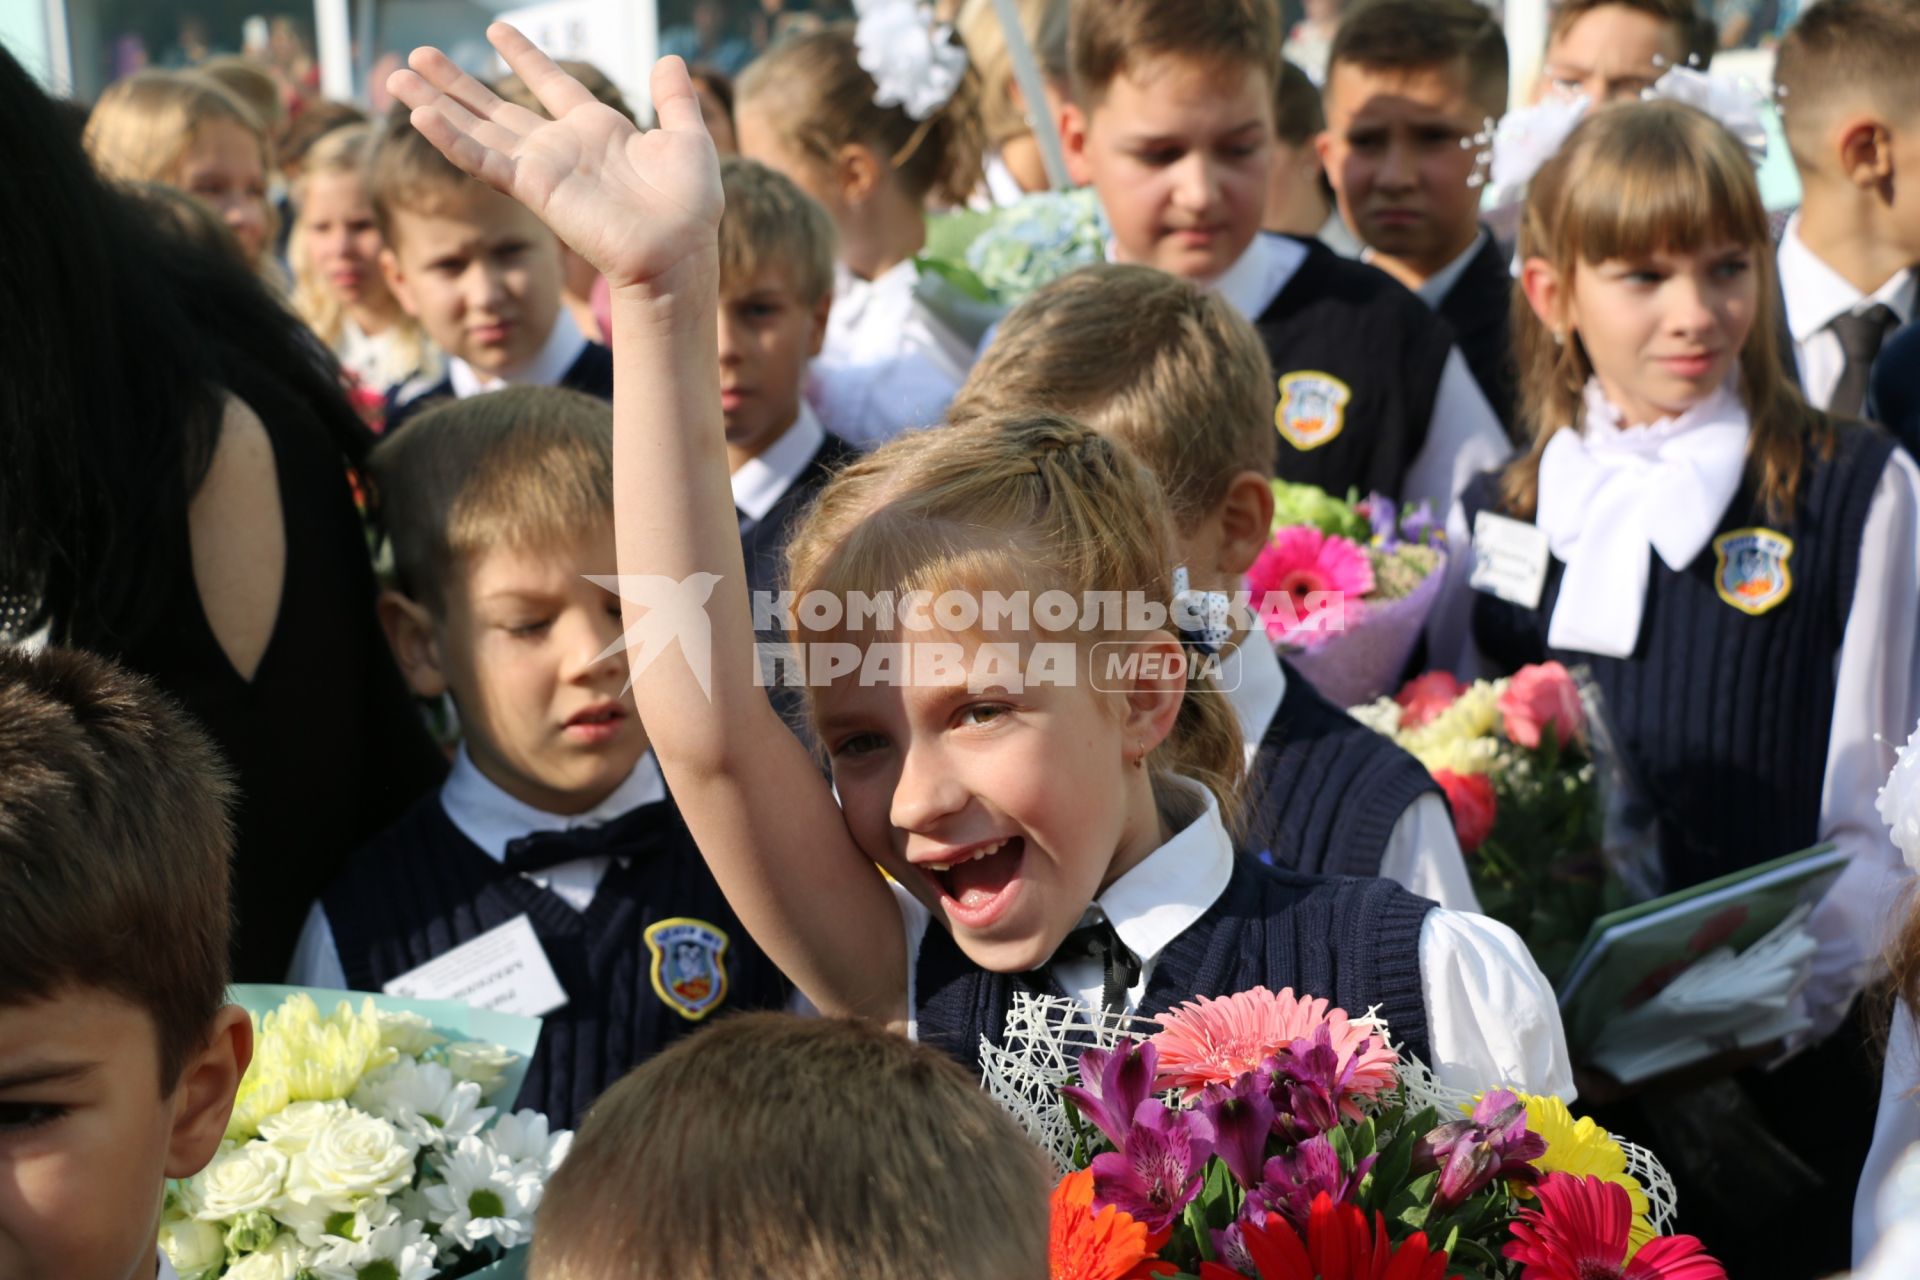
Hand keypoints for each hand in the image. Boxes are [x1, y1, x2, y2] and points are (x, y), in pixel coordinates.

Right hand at [387, 23, 720, 292]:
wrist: (679, 250)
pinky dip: (451, 139)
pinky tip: (420, 116)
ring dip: (436, 105)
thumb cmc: (689, 207)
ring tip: (397, 78)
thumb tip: (670, 60)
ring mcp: (542, 168)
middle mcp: (562, 148)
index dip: (525, 57)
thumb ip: (674, 100)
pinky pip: (483, 160)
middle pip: (496, 108)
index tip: (497, 30)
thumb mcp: (688, 139)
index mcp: (597, 130)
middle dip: (456, 83)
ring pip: (477, 130)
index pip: (551, 84)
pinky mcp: (533, 189)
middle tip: (418, 55)